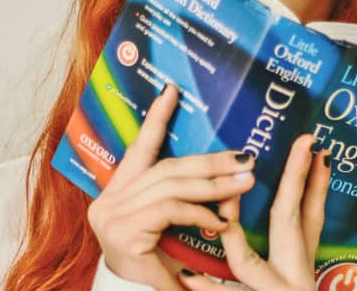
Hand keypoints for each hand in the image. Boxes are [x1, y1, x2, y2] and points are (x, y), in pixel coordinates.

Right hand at [87, 84, 256, 289]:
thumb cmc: (159, 266)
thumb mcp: (169, 227)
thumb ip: (181, 197)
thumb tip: (221, 170)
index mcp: (120, 192)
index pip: (140, 148)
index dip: (156, 117)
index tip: (172, 90)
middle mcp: (110, 200)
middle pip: (167, 168)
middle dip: (210, 161)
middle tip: (245, 158)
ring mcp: (113, 215)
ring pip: (172, 186)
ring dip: (214, 184)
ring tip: (245, 182)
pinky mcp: (123, 231)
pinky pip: (171, 210)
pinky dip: (201, 213)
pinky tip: (223, 221)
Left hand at [178, 134, 331, 290]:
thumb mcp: (298, 267)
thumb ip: (295, 235)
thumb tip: (290, 187)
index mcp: (301, 264)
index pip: (312, 215)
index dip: (317, 181)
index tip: (319, 148)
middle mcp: (294, 277)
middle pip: (291, 222)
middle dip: (295, 179)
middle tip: (302, 143)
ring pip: (247, 261)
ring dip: (229, 230)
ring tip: (218, 201)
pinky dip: (208, 288)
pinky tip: (187, 274)